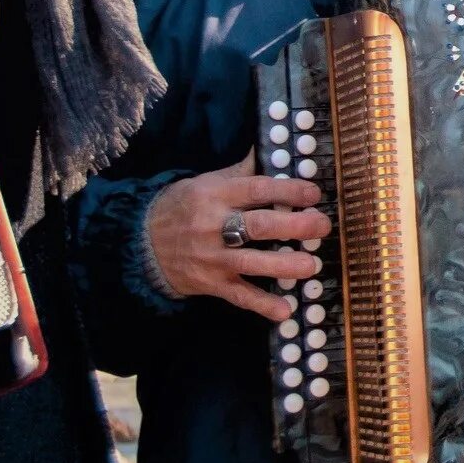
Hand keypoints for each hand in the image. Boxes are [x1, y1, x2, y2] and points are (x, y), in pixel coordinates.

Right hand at [144, 155, 326, 321]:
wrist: (141, 241)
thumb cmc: (183, 206)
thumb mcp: (207, 182)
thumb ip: (240, 172)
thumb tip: (271, 152)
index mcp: (215, 195)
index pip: (257, 190)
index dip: (288, 191)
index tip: (313, 194)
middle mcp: (213, 226)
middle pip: (259, 226)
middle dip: (294, 226)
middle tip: (322, 226)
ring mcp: (212, 257)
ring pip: (251, 262)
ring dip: (284, 265)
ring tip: (311, 265)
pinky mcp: (210, 283)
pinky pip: (238, 295)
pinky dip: (261, 304)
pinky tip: (284, 310)